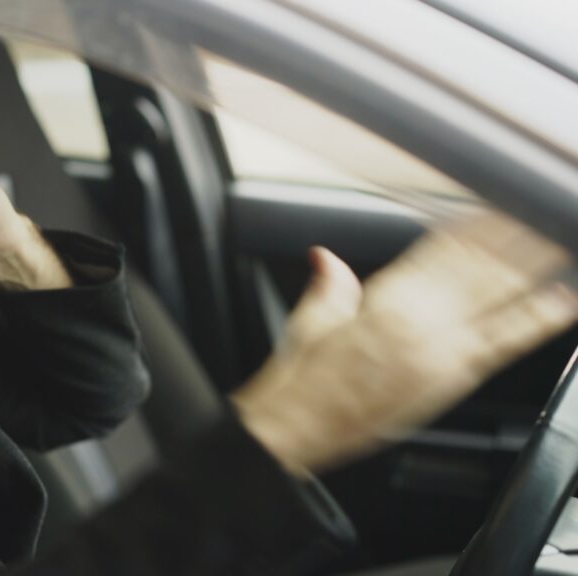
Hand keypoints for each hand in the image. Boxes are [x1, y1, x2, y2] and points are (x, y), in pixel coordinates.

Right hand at [232, 211, 577, 476]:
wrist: (299, 426)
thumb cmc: (303, 380)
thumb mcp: (311, 322)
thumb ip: (331, 286)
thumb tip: (327, 258)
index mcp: (384, 298)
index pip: (439, 250)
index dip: (473, 225)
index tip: (495, 205)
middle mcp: (418, 317)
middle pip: (476, 264)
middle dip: (511, 234)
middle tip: (540, 207)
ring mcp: (441, 347)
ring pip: (497, 293)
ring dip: (531, 263)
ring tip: (557, 236)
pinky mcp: (454, 378)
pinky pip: (506, 343)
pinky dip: (538, 321)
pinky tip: (563, 301)